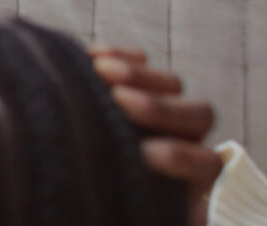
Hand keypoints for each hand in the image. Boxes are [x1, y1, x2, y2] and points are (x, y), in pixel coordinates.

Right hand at [91, 47, 223, 225]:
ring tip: (101, 71)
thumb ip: (129, 212)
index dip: (183, 157)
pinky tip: (94, 57)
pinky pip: (143, 62)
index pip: (207, 167)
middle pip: (198, 116)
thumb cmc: (101, 213)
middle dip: (161, 108)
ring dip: (140, 75)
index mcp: (186, 193)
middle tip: (121, 101)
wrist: (59, 196)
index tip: (147, 155)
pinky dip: (122, 57)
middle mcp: (181, 149)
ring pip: (174, 86)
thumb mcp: (123, 216)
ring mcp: (161, 115)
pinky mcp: (135, 87)